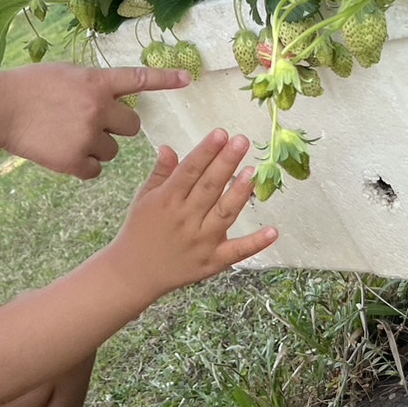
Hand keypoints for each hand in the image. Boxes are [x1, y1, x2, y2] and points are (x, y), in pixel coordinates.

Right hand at [0, 64, 191, 178]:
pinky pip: (94, 170)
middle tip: (93, 124)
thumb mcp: (66, 73)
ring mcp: (87, 136)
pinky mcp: (73, 160)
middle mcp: (98, 108)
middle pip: (132, 126)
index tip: (188, 80)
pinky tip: (62, 153)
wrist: (1, 107)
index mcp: (97, 82)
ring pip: (112, 151)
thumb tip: (110, 91)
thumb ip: (92, 83)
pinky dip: (82, 166)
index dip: (166, 79)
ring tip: (68, 137)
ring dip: (98, 147)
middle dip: (117, 127)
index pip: (139, 79)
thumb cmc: (30, 86)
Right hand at [106, 130, 276, 303]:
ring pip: (224, 213)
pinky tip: (273, 231)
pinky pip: (236, 251)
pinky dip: (255, 243)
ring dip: (239, 193)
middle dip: (226, 162)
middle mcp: (185, 219)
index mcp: (166, 200)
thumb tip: (169, 147)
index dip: (206, 151)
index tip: (221, 134)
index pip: (190, 170)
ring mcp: (200, 241)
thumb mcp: (143, 198)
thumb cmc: (139, 230)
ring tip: (252, 172)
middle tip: (242, 141)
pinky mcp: (211, 262)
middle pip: (209, 187)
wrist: (134, 272)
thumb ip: (160, 173)